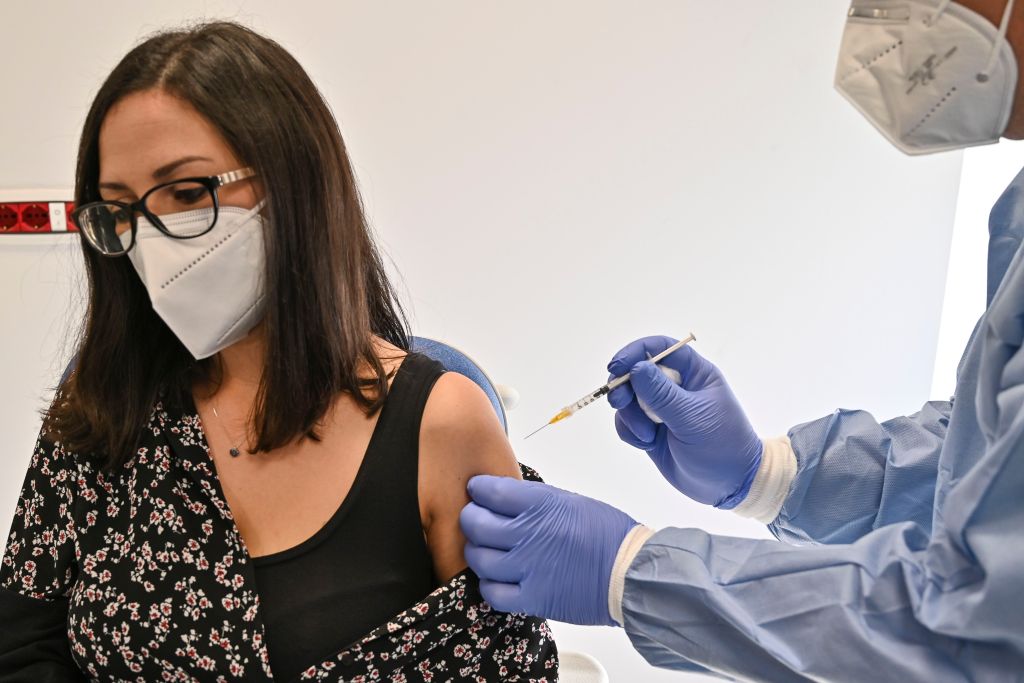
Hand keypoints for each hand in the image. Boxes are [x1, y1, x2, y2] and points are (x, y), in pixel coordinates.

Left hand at [460, 476, 637, 625]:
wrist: (630, 573)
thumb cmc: (607, 535)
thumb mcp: (571, 501)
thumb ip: (535, 500)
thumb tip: (505, 498)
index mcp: (541, 504)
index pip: (490, 491)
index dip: (478, 490)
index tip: (477, 492)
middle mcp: (529, 533)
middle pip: (476, 524)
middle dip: (470, 519)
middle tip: (475, 519)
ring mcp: (528, 568)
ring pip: (479, 559)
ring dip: (477, 552)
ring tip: (485, 550)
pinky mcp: (533, 598)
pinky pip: (493, 593)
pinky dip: (489, 585)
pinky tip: (497, 579)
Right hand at [608, 335, 762, 507]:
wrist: (729, 486)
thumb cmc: (722, 446)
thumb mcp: (692, 418)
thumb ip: (662, 394)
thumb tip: (636, 367)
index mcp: (694, 374)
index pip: (660, 348)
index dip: (635, 352)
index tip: (616, 367)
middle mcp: (676, 387)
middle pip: (637, 372)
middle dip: (624, 386)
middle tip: (619, 402)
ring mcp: (662, 409)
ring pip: (629, 399)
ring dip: (630, 416)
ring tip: (647, 435)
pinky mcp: (651, 430)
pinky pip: (627, 421)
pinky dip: (630, 431)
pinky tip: (646, 443)